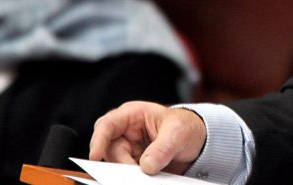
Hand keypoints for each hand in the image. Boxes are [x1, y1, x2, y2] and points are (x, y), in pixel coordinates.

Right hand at [88, 101, 206, 174]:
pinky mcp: (133, 166)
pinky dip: (133, 179)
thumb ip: (163, 147)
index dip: (98, 140)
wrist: (196, 143)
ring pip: (116, 166)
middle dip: (120, 164)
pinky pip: (126, 176)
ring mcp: (128, 151)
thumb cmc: (185, 128)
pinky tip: (146, 180)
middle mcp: (125, 133)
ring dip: (128, 174)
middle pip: (109, 150)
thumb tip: (147, 166)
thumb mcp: (179, 132)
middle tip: (137, 173)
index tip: (96, 156)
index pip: (107, 125)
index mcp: (133, 115)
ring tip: (147, 176)